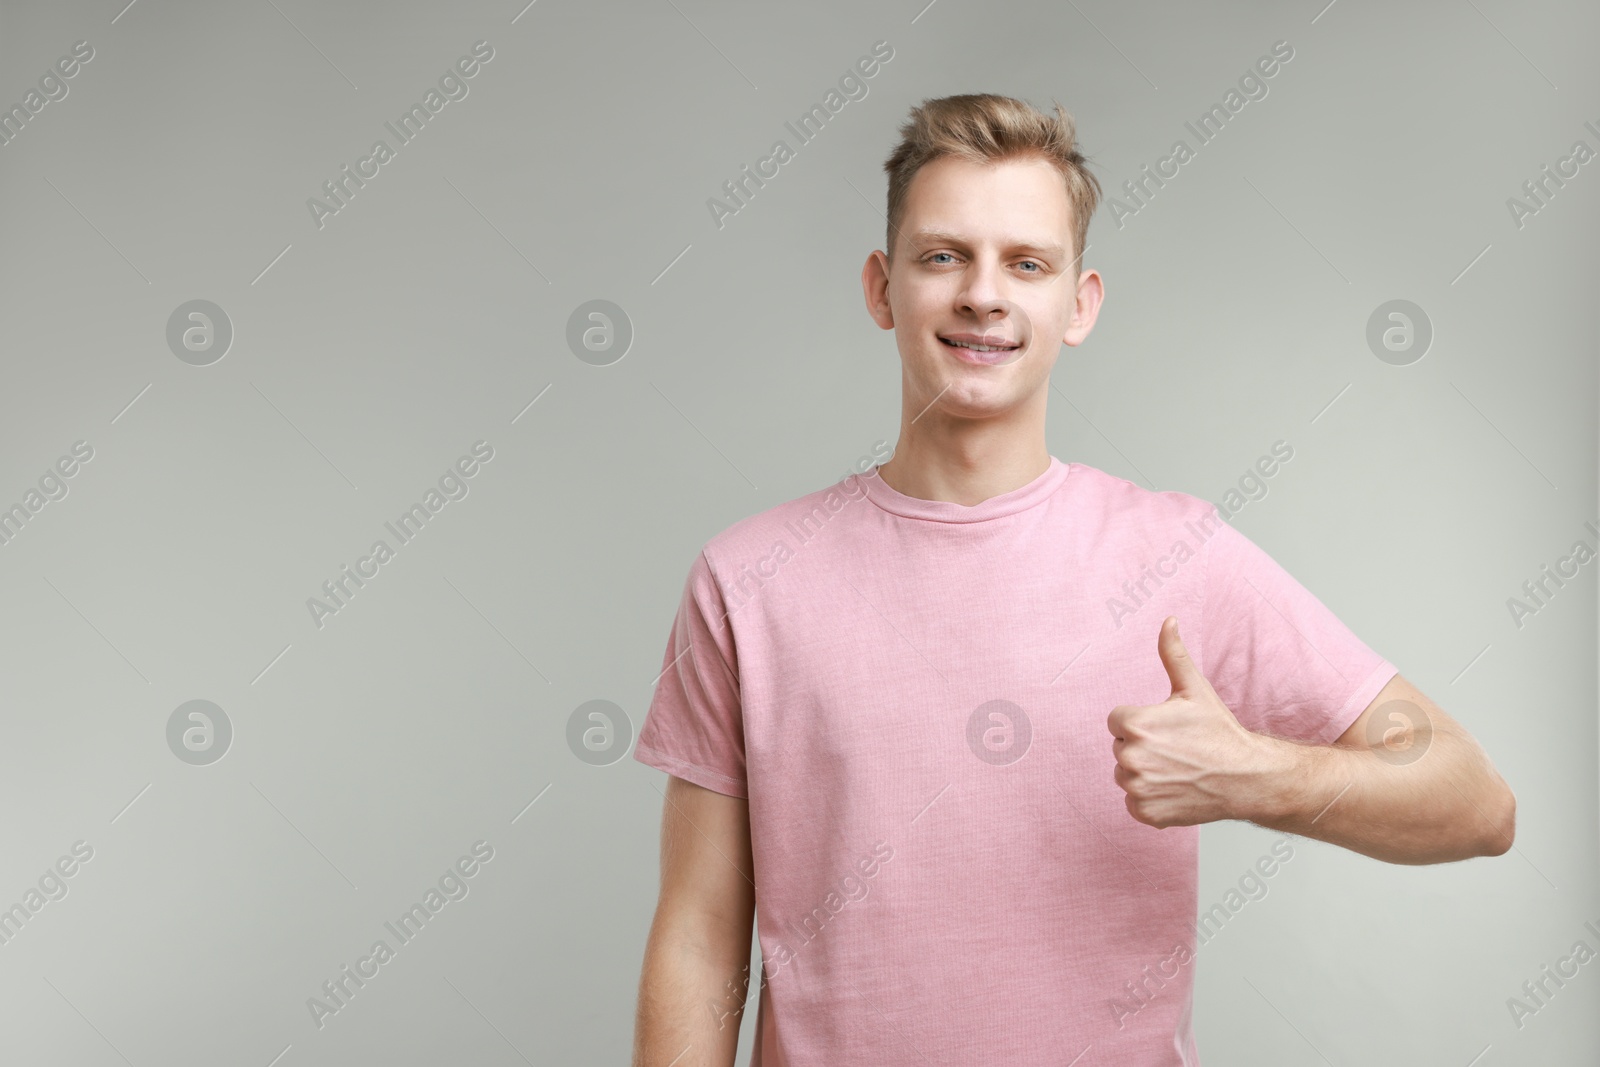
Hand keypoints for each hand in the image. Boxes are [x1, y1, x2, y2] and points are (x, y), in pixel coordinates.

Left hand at [1107, 616, 1268, 827]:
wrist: (1247, 777)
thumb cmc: (1220, 732)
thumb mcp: (1195, 689)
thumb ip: (1173, 654)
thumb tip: (1168, 620)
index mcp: (1135, 724)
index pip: (1117, 721)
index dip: (1141, 722)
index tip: (1166, 728)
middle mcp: (1130, 758)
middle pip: (1120, 748)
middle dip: (1142, 746)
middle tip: (1176, 748)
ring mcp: (1138, 789)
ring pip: (1125, 775)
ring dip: (1144, 773)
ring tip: (1177, 768)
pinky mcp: (1146, 813)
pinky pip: (1133, 802)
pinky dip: (1151, 799)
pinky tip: (1176, 788)